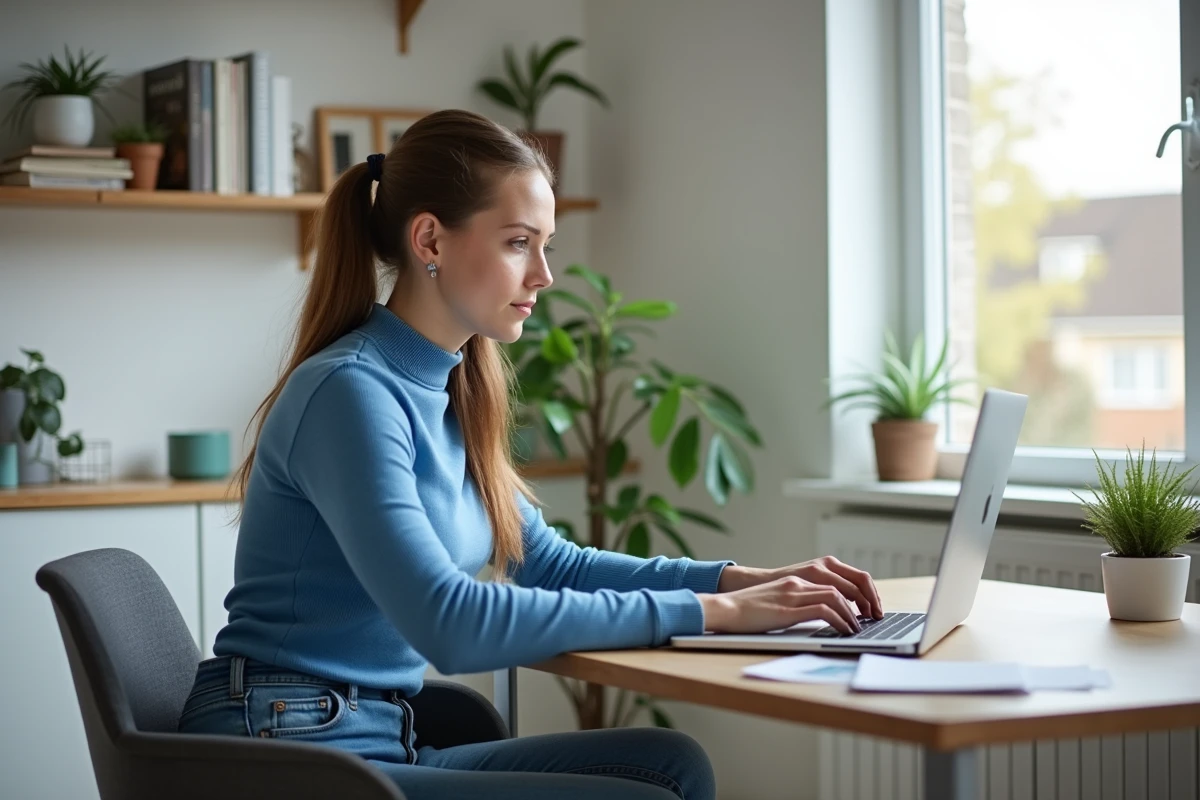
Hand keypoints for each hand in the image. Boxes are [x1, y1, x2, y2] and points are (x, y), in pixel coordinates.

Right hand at [697, 576, 862, 634]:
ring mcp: (793, 595)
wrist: (725, 609)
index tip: (864, 610)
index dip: (854, 595)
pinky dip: (839, 620)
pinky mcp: (788, 609)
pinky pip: (824, 611)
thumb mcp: (776, 603)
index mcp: (795, 581)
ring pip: (836, 596)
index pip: (835, 582)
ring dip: (852, 613)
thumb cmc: (747, 611)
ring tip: (858, 628)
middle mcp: (798, 584)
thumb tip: (817, 618)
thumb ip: (795, 605)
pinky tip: (844, 630)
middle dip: (861, 602)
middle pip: (840, 586)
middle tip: (869, 619)